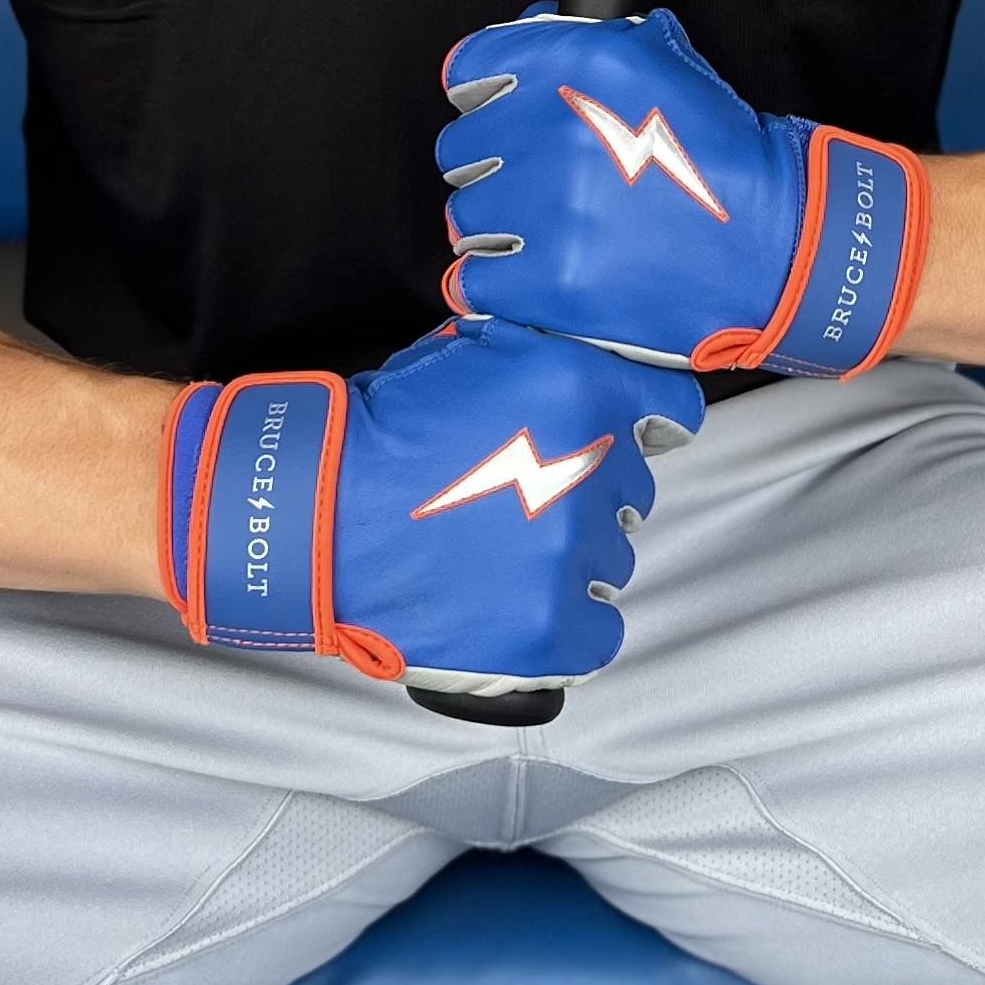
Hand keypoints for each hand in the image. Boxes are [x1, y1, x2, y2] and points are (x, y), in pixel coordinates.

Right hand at [158, 317, 698, 689]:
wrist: (313, 513)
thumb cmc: (382, 433)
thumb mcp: (472, 352)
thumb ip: (547, 358)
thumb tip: (589, 374)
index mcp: (581, 390)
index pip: (672, 413)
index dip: (641, 426)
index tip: (617, 440)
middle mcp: (590, 470)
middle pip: (632, 491)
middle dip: (586, 491)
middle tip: (519, 497)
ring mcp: (573, 556)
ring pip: (611, 560)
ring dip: (569, 558)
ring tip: (500, 552)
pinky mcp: (551, 630)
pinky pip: (596, 632)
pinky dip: (564, 626)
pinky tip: (517, 606)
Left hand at [438, 8, 925, 380]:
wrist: (776, 247)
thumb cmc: (724, 160)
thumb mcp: (664, 66)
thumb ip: (584, 41)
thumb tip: (528, 30)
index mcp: (580, 62)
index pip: (468, 69)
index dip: (482, 96)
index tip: (496, 116)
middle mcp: (557, 129)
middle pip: (460, 149)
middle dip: (497, 166)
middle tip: (543, 185)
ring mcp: (549, 210)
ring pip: (465, 216)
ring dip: (501, 228)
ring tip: (555, 235)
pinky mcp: (547, 283)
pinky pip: (473, 280)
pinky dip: (500, 285)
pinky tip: (542, 276)